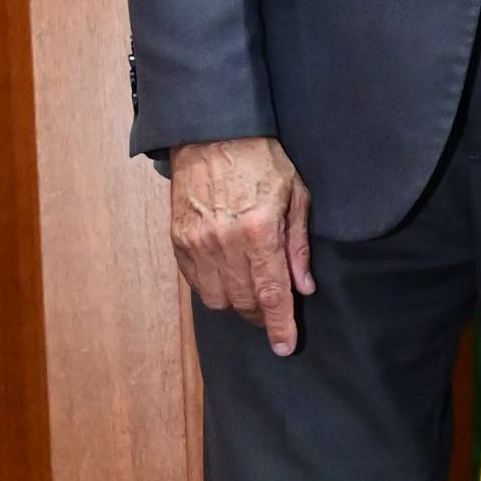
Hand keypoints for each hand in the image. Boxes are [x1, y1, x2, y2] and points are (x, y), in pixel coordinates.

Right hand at [169, 135, 314, 356]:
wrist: (212, 133)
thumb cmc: (261, 160)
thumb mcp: (296, 196)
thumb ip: (298, 246)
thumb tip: (303, 287)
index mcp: (259, 231)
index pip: (271, 293)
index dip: (279, 325)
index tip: (284, 347)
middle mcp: (225, 242)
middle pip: (243, 302)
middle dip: (261, 314)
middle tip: (273, 309)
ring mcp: (197, 243)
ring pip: (217, 299)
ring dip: (237, 304)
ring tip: (251, 291)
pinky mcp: (178, 240)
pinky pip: (196, 284)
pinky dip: (213, 289)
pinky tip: (228, 277)